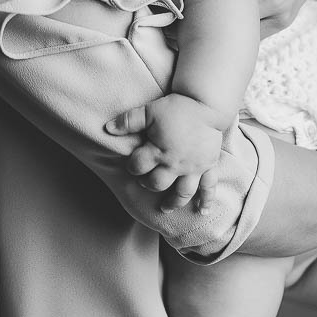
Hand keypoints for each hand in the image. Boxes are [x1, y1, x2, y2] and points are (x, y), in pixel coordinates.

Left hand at [105, 98, 223, 210]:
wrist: (206, 104)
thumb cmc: (176, 108)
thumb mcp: (149, 111)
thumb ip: (128, 121)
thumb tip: (107, 128)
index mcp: (159, 151)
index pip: (139, 166)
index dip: (132, 166)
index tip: (133, 163)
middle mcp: (175, 164)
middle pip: (157, 183)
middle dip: (148, 184)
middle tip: (145, 181)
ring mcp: (193, 168)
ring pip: (182, 192)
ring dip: (173, 202)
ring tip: (165, 208)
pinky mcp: (208, 166)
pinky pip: (208, 187)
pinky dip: (206, 201)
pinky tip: (202, 212)